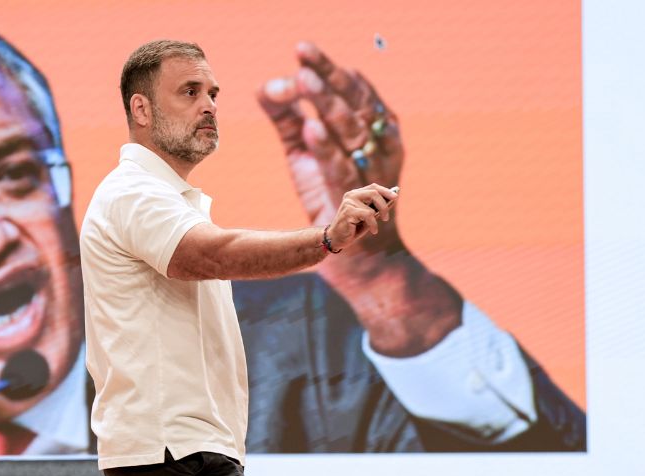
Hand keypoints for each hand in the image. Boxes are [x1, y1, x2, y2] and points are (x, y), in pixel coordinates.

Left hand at [258, 42, 405, 273]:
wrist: (358, 256)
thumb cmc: (332, 197)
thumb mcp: (307, 153)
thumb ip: (289, 118)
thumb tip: (265, 86)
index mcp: (374, 127)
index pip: (353, 89)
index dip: (329, 69)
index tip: (303, 50)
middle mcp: (380, 145)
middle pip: (355, 103)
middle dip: (328, 78)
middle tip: (303, 58)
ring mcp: (372, 173)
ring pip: (351, 132)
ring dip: (327, 104)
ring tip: (303, 82)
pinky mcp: (355, 202)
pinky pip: (342, 170)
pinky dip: (325, 148)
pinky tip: (309, 127)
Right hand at [325, 184, 397, 252]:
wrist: (337, 238)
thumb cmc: (354, 227)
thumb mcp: (369, 215)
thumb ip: (379, 206)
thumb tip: (395, 195)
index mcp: (356, 194)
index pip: (373, 187)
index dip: (386, 191)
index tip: (396, 197)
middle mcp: (351, 195)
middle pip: (374, 193)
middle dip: (384, 206)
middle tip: (386, 218)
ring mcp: (348, 203)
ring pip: (372, 208)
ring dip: (376, 220)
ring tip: (374, 228)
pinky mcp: (348, 212)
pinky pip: (368, 216)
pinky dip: (373, 225)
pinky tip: (373, 231)